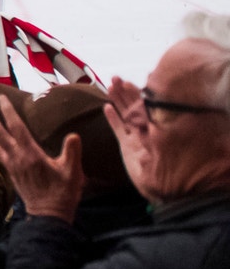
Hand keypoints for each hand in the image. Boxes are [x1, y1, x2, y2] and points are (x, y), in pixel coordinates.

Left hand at [0, 89, 81, 220]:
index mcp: (30, 154)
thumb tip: (73, 134)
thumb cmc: (62, 193)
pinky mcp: (9, 171)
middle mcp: (16, 156)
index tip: (0, 96)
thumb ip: (72, 152)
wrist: (47, 215)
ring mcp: (10, 164)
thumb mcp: (72, 172)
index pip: (16, 127)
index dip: (7, 110)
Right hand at [104, 78, 160, 200]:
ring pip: (125, 115)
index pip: (144, 106)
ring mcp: (135, 138)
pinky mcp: (127, 147)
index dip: (136, 94)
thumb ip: (149, 132)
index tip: (127, 82)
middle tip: (115, 78)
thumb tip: (146, 113)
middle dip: (125, 92)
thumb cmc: (163, 171)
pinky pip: (119, 129)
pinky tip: (106, 107)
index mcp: (154, 129)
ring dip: (117, 100)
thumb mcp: (158, 148)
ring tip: (109, 86)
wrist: (159, 190)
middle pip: (133, 107)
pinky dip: (113, 119)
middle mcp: (145, 131)